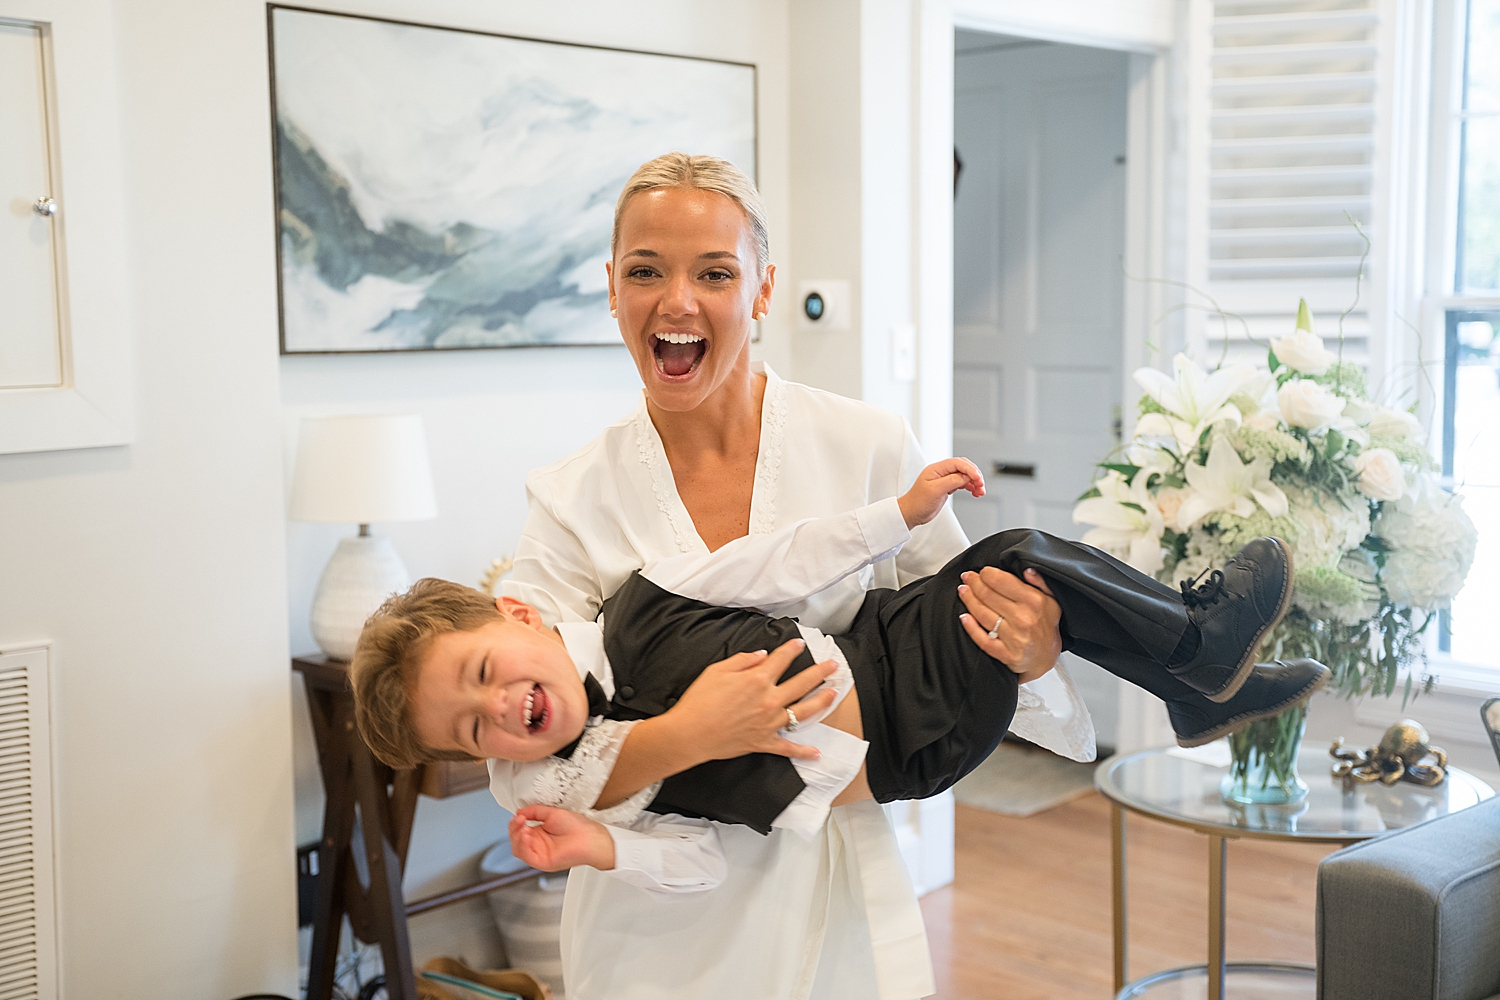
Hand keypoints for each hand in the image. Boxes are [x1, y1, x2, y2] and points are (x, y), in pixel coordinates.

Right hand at [508, 805, 616, 871]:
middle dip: (514, 829)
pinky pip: (527, 856)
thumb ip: (534, 811)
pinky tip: (526, 836)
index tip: (519, 815)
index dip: (516, 823)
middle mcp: (538, 845)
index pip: (519, 831)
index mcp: (540, 834)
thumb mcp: (552, 813)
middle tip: (519, 820)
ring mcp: (540, 854)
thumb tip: (520, 811)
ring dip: (517, 837)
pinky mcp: (543, 862)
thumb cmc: (578, 827)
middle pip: (516, 840)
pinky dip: (523, 846)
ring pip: (518, 849)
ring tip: (523, 827)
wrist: (590, 837)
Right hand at [666, 638, 836, 762]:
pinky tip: (816, 753)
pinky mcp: (763, 742)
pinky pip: (788, 748)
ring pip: (803, 711)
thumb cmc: (699, 701)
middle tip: (833, 665)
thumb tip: (762, 655)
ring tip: (833, 694)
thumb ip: (743, 660)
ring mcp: (769, 723)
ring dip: (821, 702)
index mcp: (757, 679)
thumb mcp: (717, 670)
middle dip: (820, 672)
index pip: (781, 659)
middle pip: (802, 683)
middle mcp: (769, 700)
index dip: (791, 649)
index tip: (800, 643)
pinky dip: (803, 752)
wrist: (689, 734)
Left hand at [898, 458, 984, 528]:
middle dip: (974, 475)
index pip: (957, 463)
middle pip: (963, 467)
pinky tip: (975, 492)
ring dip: (974, 482)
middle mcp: (941, 472)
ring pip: (965, 475)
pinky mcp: (947, 487)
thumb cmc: (917, 502)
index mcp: (936, 469)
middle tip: (981, 485)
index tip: (978, 478)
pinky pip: (962, 483)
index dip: (970, 469)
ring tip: (980, 491)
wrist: (911, 513)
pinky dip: (971, 487)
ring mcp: (944, 479)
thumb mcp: (935, 491)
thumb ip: (951, 481)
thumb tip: (965, 476)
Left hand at [957, 566, 1061, 683]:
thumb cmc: (1045, 626)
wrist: (1046, 657)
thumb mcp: (1051, 600)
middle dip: (974, 583)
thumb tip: (1027, 570)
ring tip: (963, 591)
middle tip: (967, 578)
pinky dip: (971, 627)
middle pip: (989, 596)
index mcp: (1034, 602)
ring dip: (969, 600)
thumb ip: (1039, 582)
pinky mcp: (1006, 654)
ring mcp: (1014, 638)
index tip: (982, 571)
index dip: (987, 574)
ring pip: (983, 615)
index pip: (1003, 582)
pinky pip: (983, 640)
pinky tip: (964, 617)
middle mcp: (1024, 619)